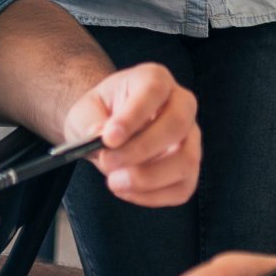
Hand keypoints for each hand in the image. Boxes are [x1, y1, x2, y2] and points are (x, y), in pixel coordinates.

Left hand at [61, 62, 199, 208]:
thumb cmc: (100, 114)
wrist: (109, 130)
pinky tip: (127, 190)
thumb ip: (89, 122)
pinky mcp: (189, 167)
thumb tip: (99, 137)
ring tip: (114, 181)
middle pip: (177, 125)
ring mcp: (190, 137)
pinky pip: (182, 187)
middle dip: (140, 150)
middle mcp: (181, 104)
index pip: (154, 90)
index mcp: (155, 79)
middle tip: (107, 163)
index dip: (133, 115)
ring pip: (186, 160)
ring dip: (148, 178)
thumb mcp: (85, 112)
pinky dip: (152, 196)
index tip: (109, 138)